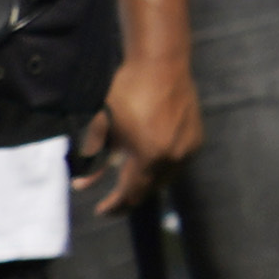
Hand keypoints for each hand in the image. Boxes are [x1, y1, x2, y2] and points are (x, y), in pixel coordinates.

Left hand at [83, 42, 201, 215]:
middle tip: (112, 199)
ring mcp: (187, 151)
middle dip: (128, 196)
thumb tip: (82, 184)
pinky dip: (161, 167)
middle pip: (148, 190)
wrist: (161, 67)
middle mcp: (172, 159)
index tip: (102, 211)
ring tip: (129, 180)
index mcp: (148, 157)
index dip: (114, 206)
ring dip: (145, 182)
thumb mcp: (104, 127)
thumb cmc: (127, 94)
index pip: (130, 194)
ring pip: (164, 179)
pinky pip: (176, 164)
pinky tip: (149, 160)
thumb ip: (94, 159)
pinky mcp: (196, 142)